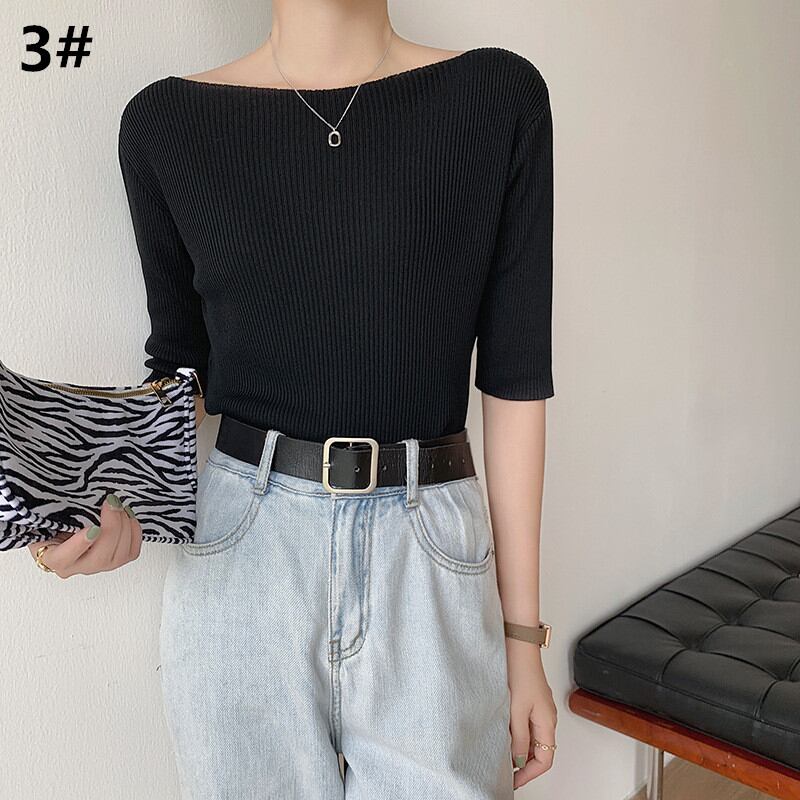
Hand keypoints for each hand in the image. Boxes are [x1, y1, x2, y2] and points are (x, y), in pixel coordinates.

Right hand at [27, 494, 141, 577]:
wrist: (65, 527)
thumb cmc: (56, 521)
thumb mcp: (48, 516)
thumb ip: (54, 513)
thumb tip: (72, 499)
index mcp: (52, 557)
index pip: (63, 559)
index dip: (79, 545)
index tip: (93, 528)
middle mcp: (76, 567)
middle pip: (99, 558)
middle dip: (112, 527)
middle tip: (111, 503)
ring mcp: (97, 566)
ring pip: (119, 556)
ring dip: (124, 527)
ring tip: (119, 506)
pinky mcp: (115, 561)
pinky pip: (131, 553)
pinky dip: (134, 532)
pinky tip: (128, 517)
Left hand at [506, 637, 557, 788]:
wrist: (518, 643)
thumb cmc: (519, 670)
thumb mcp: (516, 710)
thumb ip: (518, 737)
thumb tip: (518, 760)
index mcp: (547, 721)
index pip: (545, 760)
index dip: (529, 774)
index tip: (513, 781)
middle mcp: (546, 716)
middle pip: (540, 751)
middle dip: (524, 764)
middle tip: (505, 772)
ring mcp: (539, 707)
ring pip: (533, 738)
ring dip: (519, 748)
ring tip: (501, 753)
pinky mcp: (530, 698)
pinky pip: (527, 724)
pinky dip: (517, 733)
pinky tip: (503, 731)